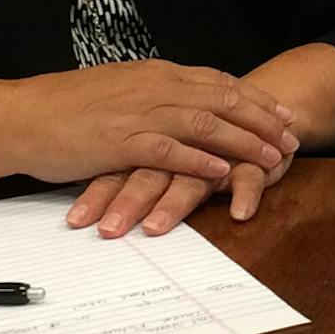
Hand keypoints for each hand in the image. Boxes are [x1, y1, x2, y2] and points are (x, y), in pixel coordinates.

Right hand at [9, 60, 297, 185]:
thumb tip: (181, 102)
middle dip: (262, 119)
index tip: (282, 114)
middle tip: (293, 138)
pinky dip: (199, 160)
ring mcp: (137, 112)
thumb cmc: (62, 108)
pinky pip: (168, 149)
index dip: (254, 99)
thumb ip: (151, 95)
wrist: (19, 116)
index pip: (217, 82)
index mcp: (154, 74)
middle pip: (222, 99)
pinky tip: (222, 171)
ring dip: (244, 140)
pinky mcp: (119, 140)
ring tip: (273, 157)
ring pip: (205, 122)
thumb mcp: (117, 90)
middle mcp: (153, 87)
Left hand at [67, 142, 297, 238]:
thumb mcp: (160, 142)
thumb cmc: (206, 129)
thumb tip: (84, 201)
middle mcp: (184, 144)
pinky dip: (245, 193)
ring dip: (172, 203)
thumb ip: (131, 166)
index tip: (75, 220)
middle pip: (151, 172)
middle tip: (109, 230)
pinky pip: (249, 177)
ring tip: (154, 228)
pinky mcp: (253, 160)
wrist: (259, 103)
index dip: (98, 193)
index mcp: (156, 136)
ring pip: (193, 177)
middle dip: (129, 202)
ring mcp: (219, 152)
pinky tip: (239, 213)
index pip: (120, 167)